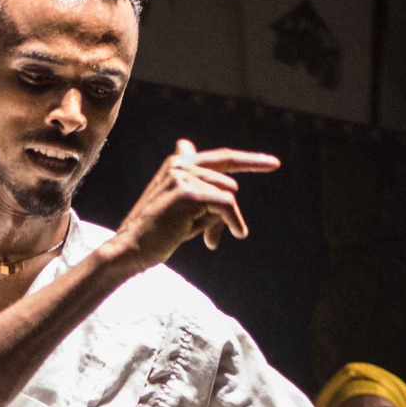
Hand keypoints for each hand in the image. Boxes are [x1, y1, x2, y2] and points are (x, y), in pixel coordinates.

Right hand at [106, 141, 280, 269]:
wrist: (131, 249)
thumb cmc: (160, 234)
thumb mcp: (187, 210)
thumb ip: (204, 192)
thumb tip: (225, 180)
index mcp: (178, 163)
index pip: (222, 157)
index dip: (250, 160)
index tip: (274, 164)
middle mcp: (180, 163)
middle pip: (228, 182)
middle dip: (227, 213)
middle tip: (218, 237)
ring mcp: (182, 176)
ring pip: (228, 194)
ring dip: (224, 221)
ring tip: (207, 240)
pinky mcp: (187, 193)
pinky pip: (226, 204)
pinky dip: (232, 222)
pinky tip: (229, 236)